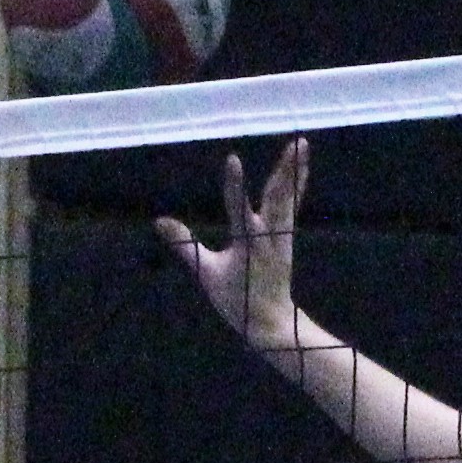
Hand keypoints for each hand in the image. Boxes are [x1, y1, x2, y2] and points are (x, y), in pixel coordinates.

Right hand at [155, 140, 305, 343]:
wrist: (270, 320)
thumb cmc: (235, 299)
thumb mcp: (206, 273)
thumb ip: (184, 244)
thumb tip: (159, 221)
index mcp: (247, 243)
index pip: (237, 208)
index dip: (234, 184)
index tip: (233, 159)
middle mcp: (269, 235)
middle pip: (276, 196)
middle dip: (284, 169)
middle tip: (295, 142)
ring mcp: (282, 235)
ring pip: (288, 196)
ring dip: (295, 169)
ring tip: (301, 143)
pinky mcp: (288, 236)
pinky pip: (293, 204)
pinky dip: (297, 184)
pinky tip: (301, 167)